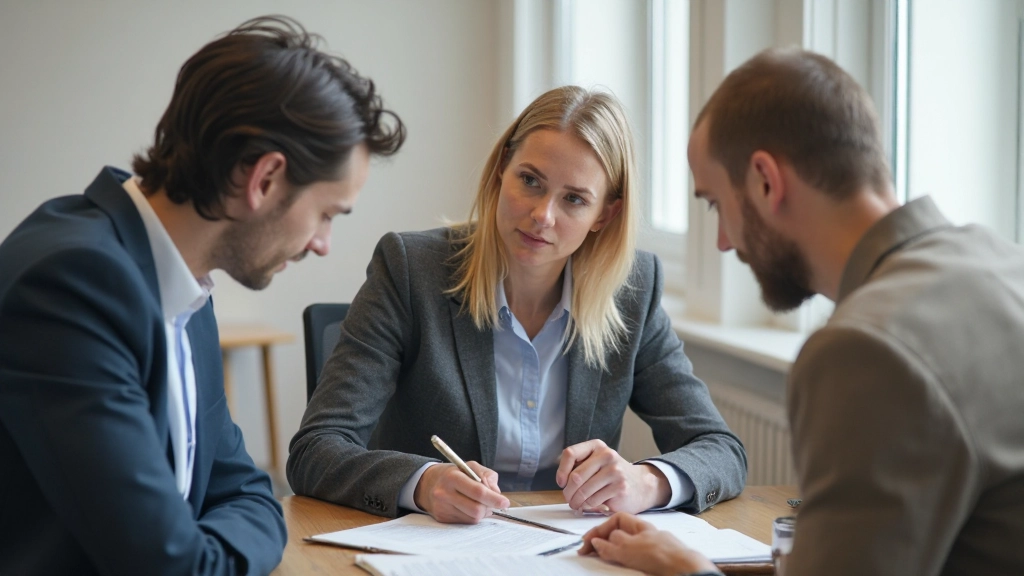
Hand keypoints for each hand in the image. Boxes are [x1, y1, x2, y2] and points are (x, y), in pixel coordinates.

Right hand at [413, 462, 509, 523]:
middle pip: (476, 509)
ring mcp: (442, 507)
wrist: (428, 483)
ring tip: (478, 503)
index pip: (478, 491)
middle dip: (489, 507)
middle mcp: (444, 493)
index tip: (505, 502)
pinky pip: (465, 522)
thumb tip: (496, 493)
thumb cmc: (455, 474)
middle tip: (492, 502)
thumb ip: (487, 476)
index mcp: (453, 477)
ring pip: (472, 518)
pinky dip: (472, 516)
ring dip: (482, 512)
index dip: (494, 498)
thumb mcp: (471, 467)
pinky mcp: (441, 518)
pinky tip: (468, 507)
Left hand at [556, 439, 669, 513]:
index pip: (570, 453)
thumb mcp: (597, 462)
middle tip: (568, 498)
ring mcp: (615, 471)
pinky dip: (587, 506)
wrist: (641, 485)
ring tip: (576, 504)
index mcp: (597, 446)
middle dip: (568, 492)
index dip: (561, 470)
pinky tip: (589, 505)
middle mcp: (607, 455)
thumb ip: (579, 465)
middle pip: (575, 476)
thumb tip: (561, 479)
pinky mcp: (620, 487)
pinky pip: (593, 500)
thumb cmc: (612, 475)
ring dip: (576, 502)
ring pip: (583, 491)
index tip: (561, 482)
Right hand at [579, 513, 719, 575]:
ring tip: (606, 562)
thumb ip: (610, 545)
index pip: (616, 520)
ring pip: (630, 547)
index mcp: (640, 526)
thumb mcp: (628, 549)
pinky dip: (628, 563)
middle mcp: (648, 535)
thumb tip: (597, 542)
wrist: (685, 569)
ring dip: (616, 554)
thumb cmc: (662, 555)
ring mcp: (655, 548)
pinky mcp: (659, 562)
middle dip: (606, 541)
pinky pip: (639, 559)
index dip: (600, 529)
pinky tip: (625, 568)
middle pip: (622, 534)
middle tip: (592, 553)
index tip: (588, 542)